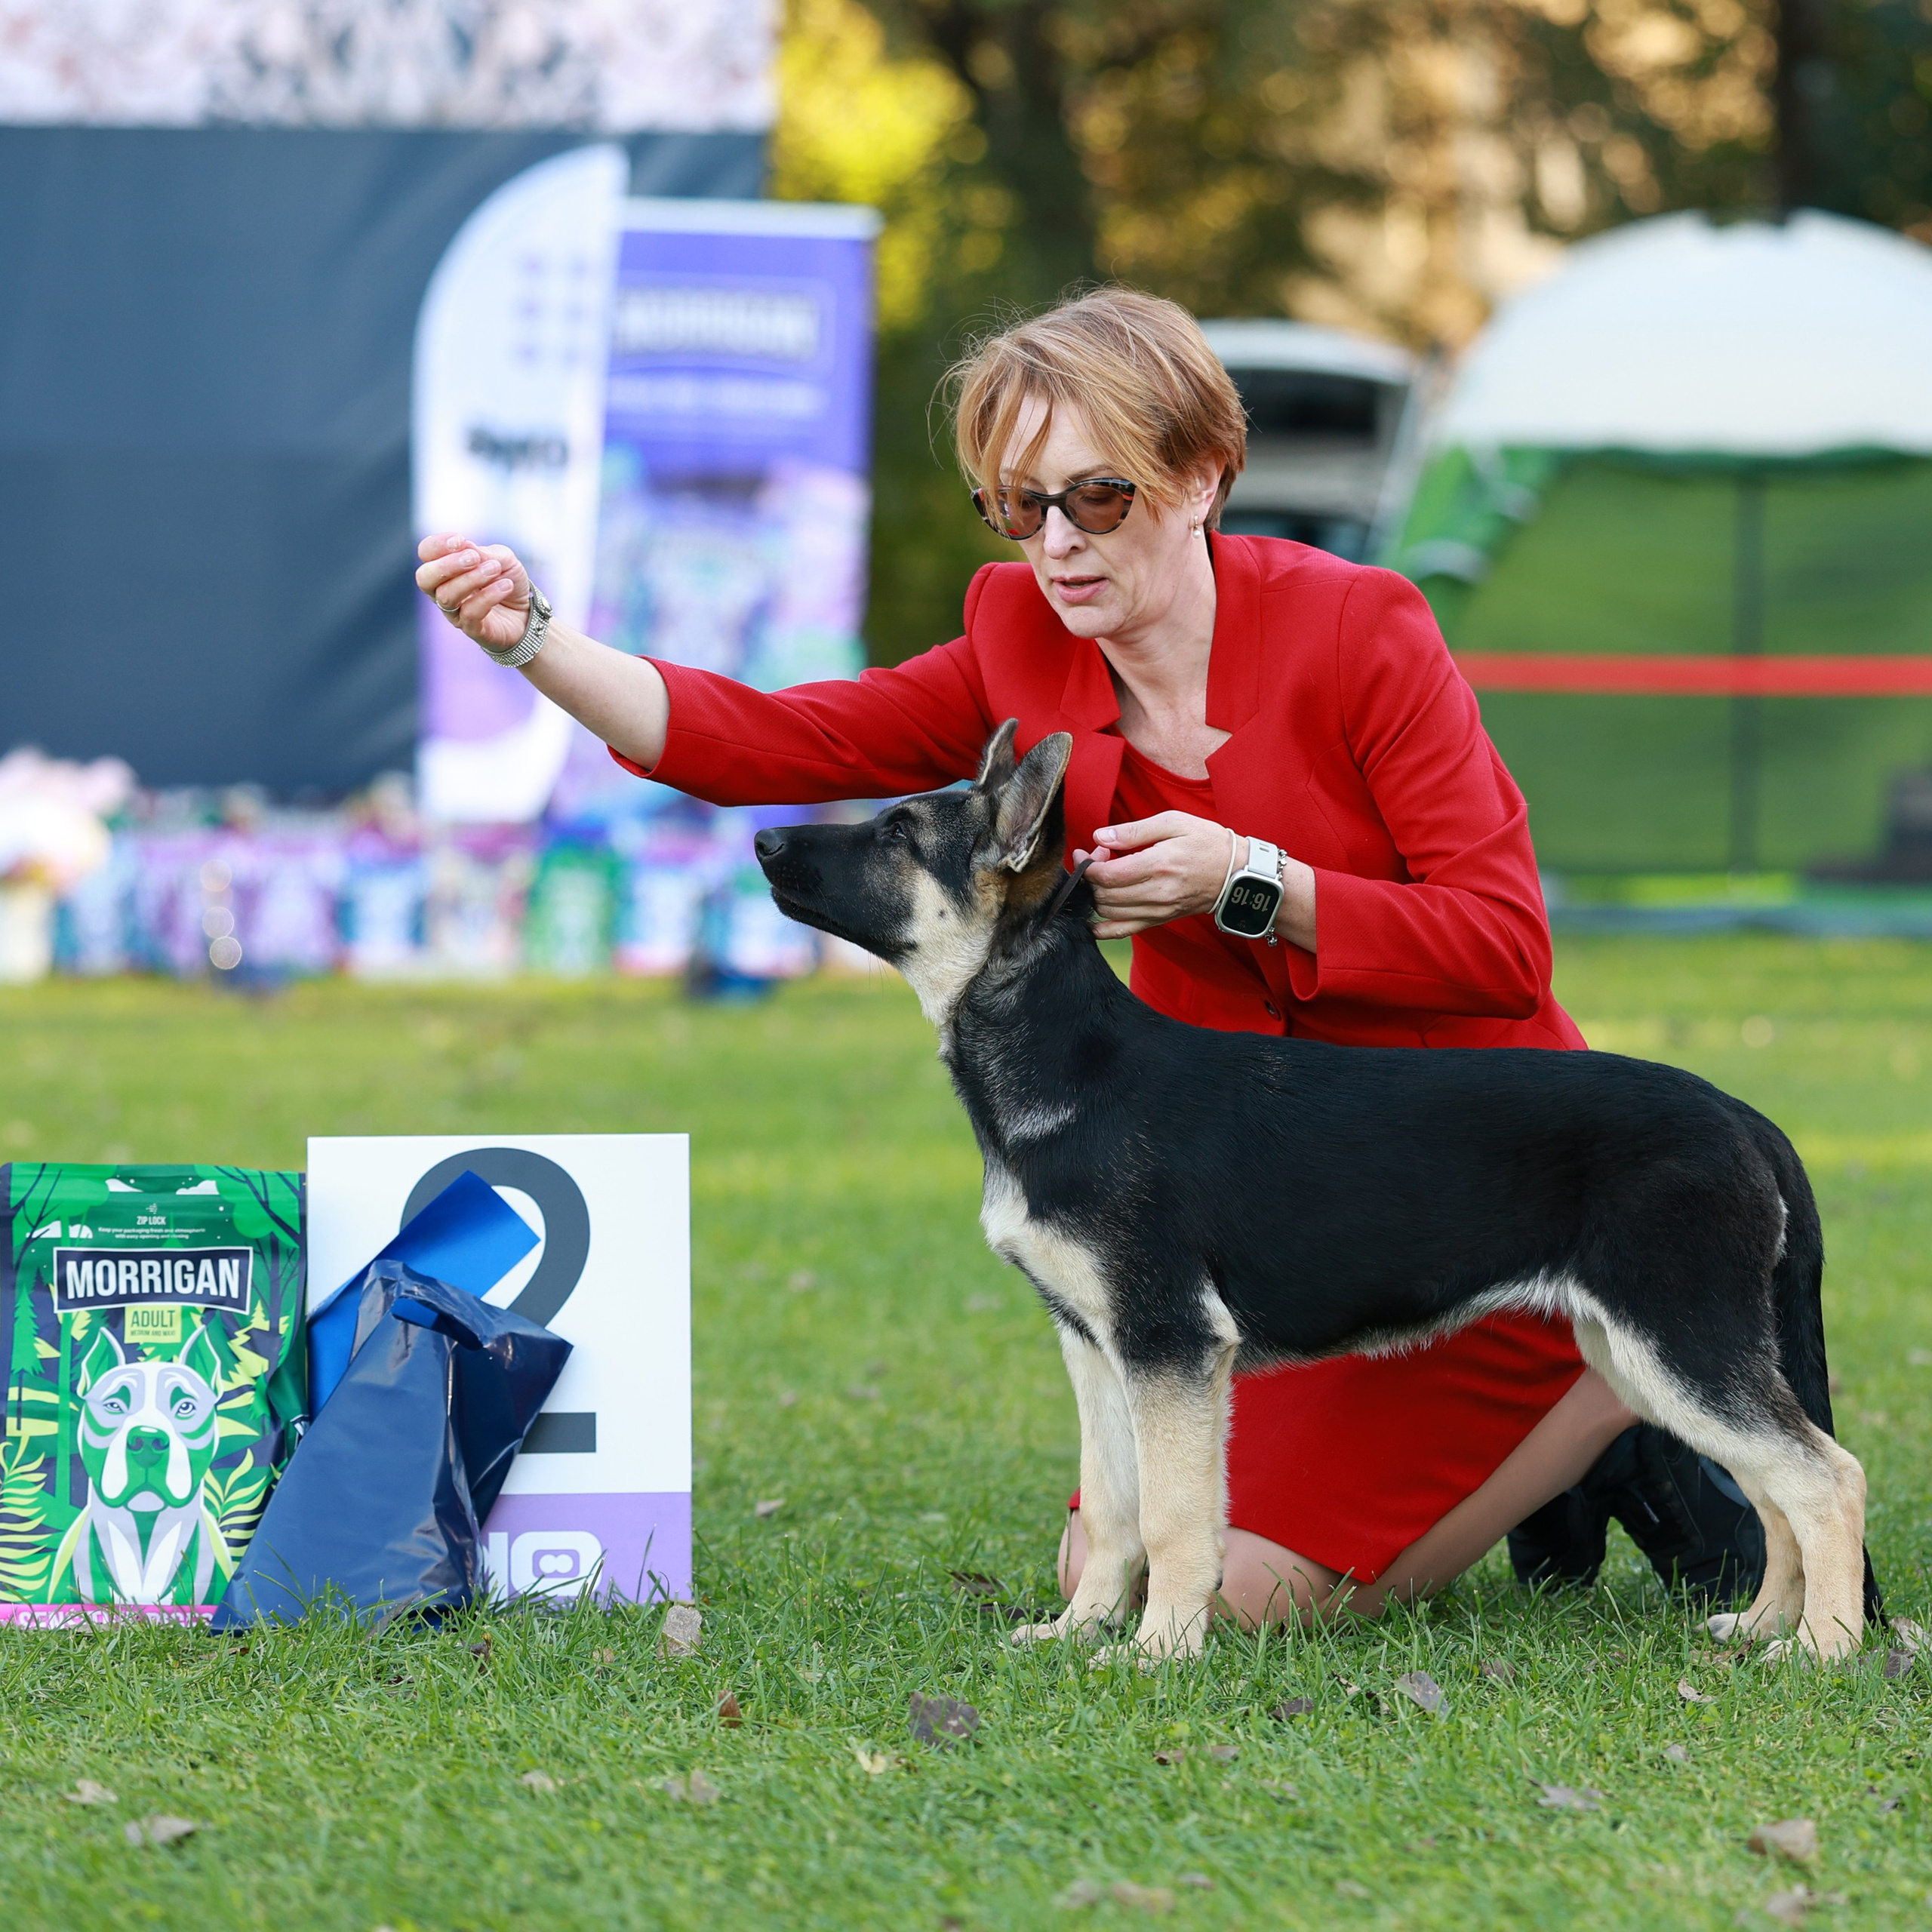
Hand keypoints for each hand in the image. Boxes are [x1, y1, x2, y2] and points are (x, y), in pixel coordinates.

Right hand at [415, 532, 531, 654]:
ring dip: (471, 579)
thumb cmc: (507, 580)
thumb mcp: (502, 559)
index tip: (460, 540)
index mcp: (445, 568)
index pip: (426, 553)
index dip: (437, 545)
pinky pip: (470, 613)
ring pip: (446, 596)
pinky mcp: (472, 629)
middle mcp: (443, 590)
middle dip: (447, 565)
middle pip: (424, 578)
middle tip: (474, 558)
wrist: (527, 611)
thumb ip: (484, 553)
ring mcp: (455, 612)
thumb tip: (465, 546)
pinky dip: (488, 596)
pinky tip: (505, 586)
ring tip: (495, 569)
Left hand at [1075, 811, 1236, 939]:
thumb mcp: (1173, 822)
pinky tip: (1094, 917)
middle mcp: (1157, 892)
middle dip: (1091, 878)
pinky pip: (1123, 932)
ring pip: (1109, 913)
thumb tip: (1100, 836)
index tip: (1088, 852)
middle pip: (1104, 895)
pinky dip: (1102, 928)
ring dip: (1096, 896)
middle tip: (1098, 859)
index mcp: (1159, 864)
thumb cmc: (1206, 842)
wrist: (1236, 873)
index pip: (1108, 875)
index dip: (1089, 865)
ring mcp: (1158, 910)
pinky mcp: (1160, 920)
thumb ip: (1134, 830)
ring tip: (1105, 877)